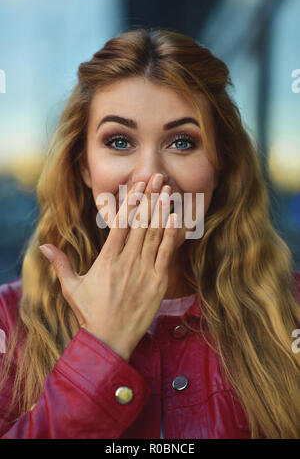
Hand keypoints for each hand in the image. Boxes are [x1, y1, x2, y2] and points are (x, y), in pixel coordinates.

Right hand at [39, 173, 178, 360]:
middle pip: (140, 223)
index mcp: (107, 259)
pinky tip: (177, 217)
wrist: (109, 339)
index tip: (137, 184)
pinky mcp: (158, 282)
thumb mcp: (71, 288)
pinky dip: (172, 235)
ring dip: (161, 210)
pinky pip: (166, 254)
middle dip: (149, 197)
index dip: (130, 200)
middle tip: (157, 176)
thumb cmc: (90, 313)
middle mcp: (126, 261)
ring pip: (154, 234)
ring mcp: (144, 271)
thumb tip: (44, 246)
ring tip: (167, 190)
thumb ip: (60, 264)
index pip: (120, 223)